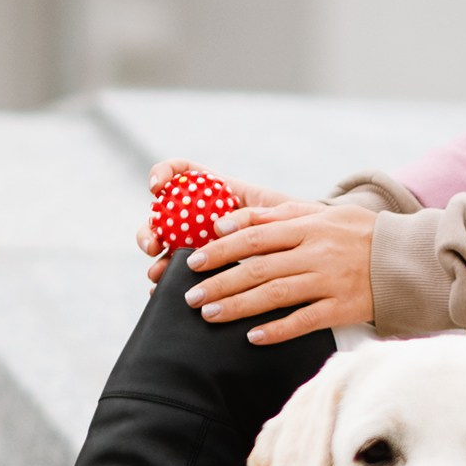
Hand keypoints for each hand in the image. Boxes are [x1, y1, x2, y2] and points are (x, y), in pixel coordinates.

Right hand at [137, 161, 297, 283]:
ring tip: (157, 274)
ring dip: (155, 260)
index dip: (164, 174)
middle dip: (149, 228)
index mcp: (219, 192)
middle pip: (163, 215)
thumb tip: (219, 229)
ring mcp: (202, 242)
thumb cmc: (300, 225)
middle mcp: (204, 216)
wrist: (315, 253)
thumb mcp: (280, 214)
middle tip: (153, 243)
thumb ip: (252, 215)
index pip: (182, 173)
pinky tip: (160, 292)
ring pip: (166, 247)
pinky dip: (167, 282)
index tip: (156, 188)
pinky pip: (180, 273)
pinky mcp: (207, 267)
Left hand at [184, 196, 378, 343]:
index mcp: (309, 226)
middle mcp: (317, 252)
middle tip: (191, 296)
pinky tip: (253, 337)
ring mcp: (330, 281)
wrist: (408, 259)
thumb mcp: (324, 213)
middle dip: (220, 282)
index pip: (254, 236)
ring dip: (239, 305)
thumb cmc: (361, 234)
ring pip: (275, 294)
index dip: (221, 248)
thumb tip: (231, 221)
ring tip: (210, 314)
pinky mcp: (343, 307)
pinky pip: (305, 321)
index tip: (193, 261)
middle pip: (258, 267)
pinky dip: (278, 330)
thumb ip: (280, 215)